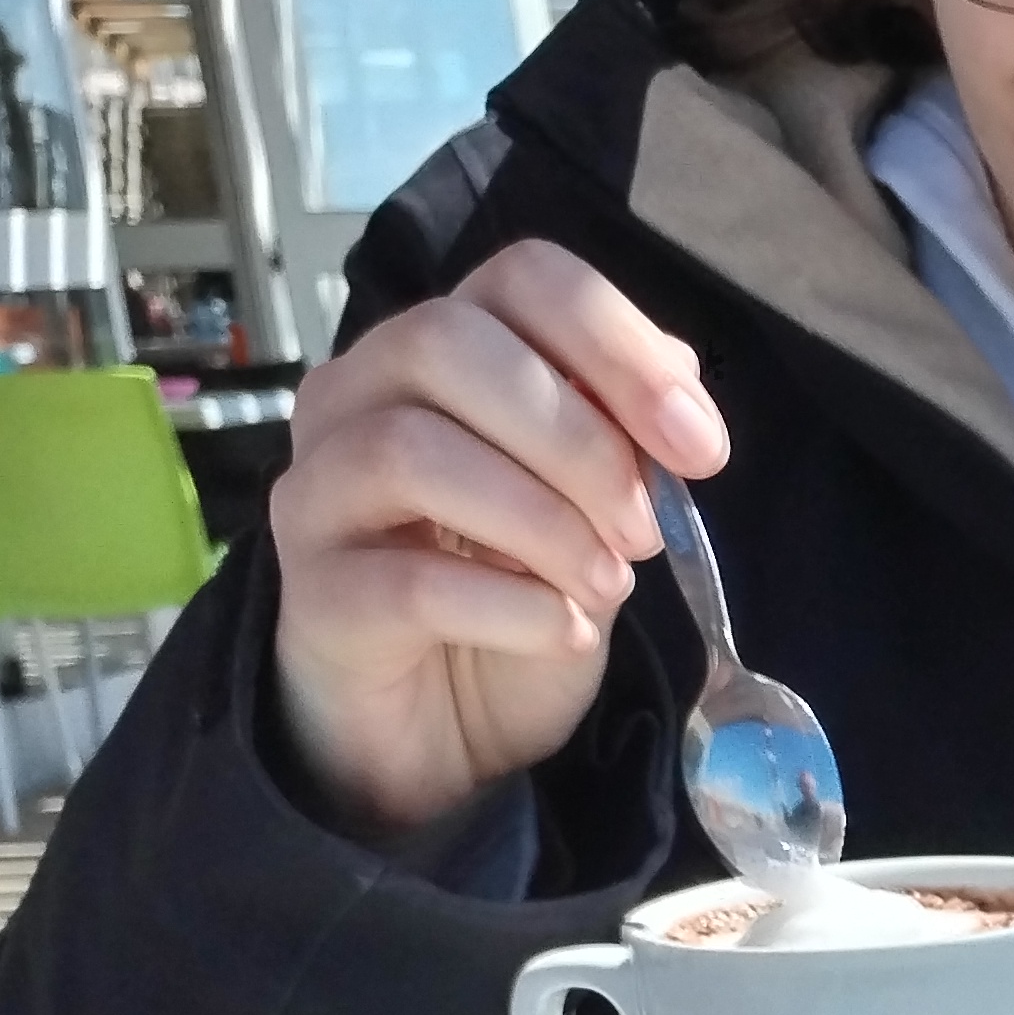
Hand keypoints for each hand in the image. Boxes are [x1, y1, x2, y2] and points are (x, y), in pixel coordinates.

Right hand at [268, 243, 730, 841]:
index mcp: (434, 354)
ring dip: (542, 521)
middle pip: (448, 342)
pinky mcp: (314, 596)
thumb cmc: (509, 605)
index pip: (520, 279)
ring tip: (609, 586)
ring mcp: (320, 492)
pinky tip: (565, 631)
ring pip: (410, 449)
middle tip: (645, 532)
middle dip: (578, 438)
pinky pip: (408, 580)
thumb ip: (622, 438)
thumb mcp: (590, 515)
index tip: (699, 447)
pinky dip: (511, 606)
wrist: (435, 735)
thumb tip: (680, 379)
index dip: (620, 345)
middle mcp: (356, 397)